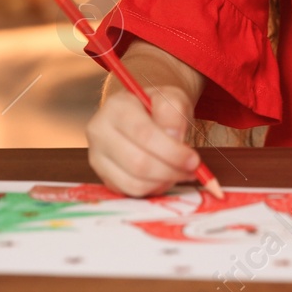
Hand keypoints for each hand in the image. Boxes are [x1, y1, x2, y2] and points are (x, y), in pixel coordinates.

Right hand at [87, 81, 201, 196]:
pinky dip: (154, 189)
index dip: (172, 151)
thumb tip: (173, 138)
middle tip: (192, 170)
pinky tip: (165, 177)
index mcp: (116, 106)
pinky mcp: (104, 177)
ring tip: (180, 172)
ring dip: (164, 182)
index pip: (143, 134)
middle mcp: (100, 131)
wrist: (143, 114)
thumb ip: (174, 112)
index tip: (193, 159)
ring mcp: (98, 157)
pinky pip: (131, 192)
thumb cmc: (158, 107)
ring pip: (134, 182)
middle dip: (171, 170)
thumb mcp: (171, 98)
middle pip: (138, 163)